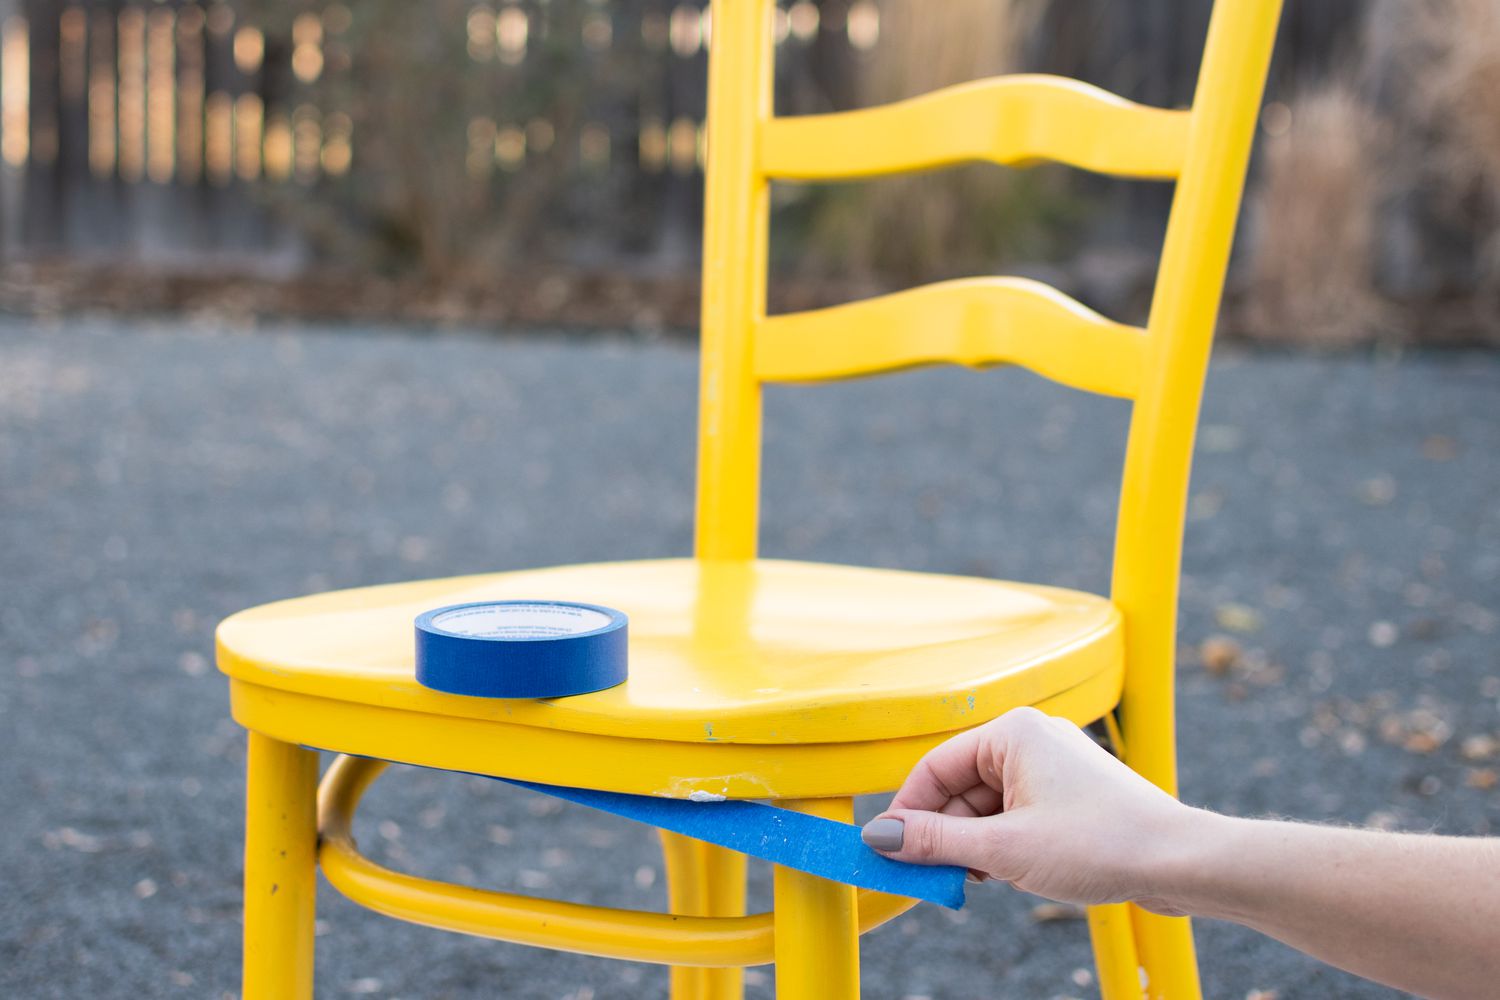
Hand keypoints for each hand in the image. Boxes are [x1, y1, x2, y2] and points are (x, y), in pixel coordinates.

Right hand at [862, 706, 1196, 911]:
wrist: (1180, 861)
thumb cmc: (1101, 842)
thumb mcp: (1003, 850)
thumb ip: (935, 842)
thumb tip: (880, 839)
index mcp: (1011, 733)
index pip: (934, 767)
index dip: (908, 813)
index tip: (889, 853)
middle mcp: (1031, 739)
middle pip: (959, 787)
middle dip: (944, 834)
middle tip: (933, 878)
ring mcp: (1053, 766)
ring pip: (987, 806)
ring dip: (974, 845)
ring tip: (982, 879)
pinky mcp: (1070, 794)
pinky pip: (1016, 814)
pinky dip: (1002, 844)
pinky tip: (1009, 874)